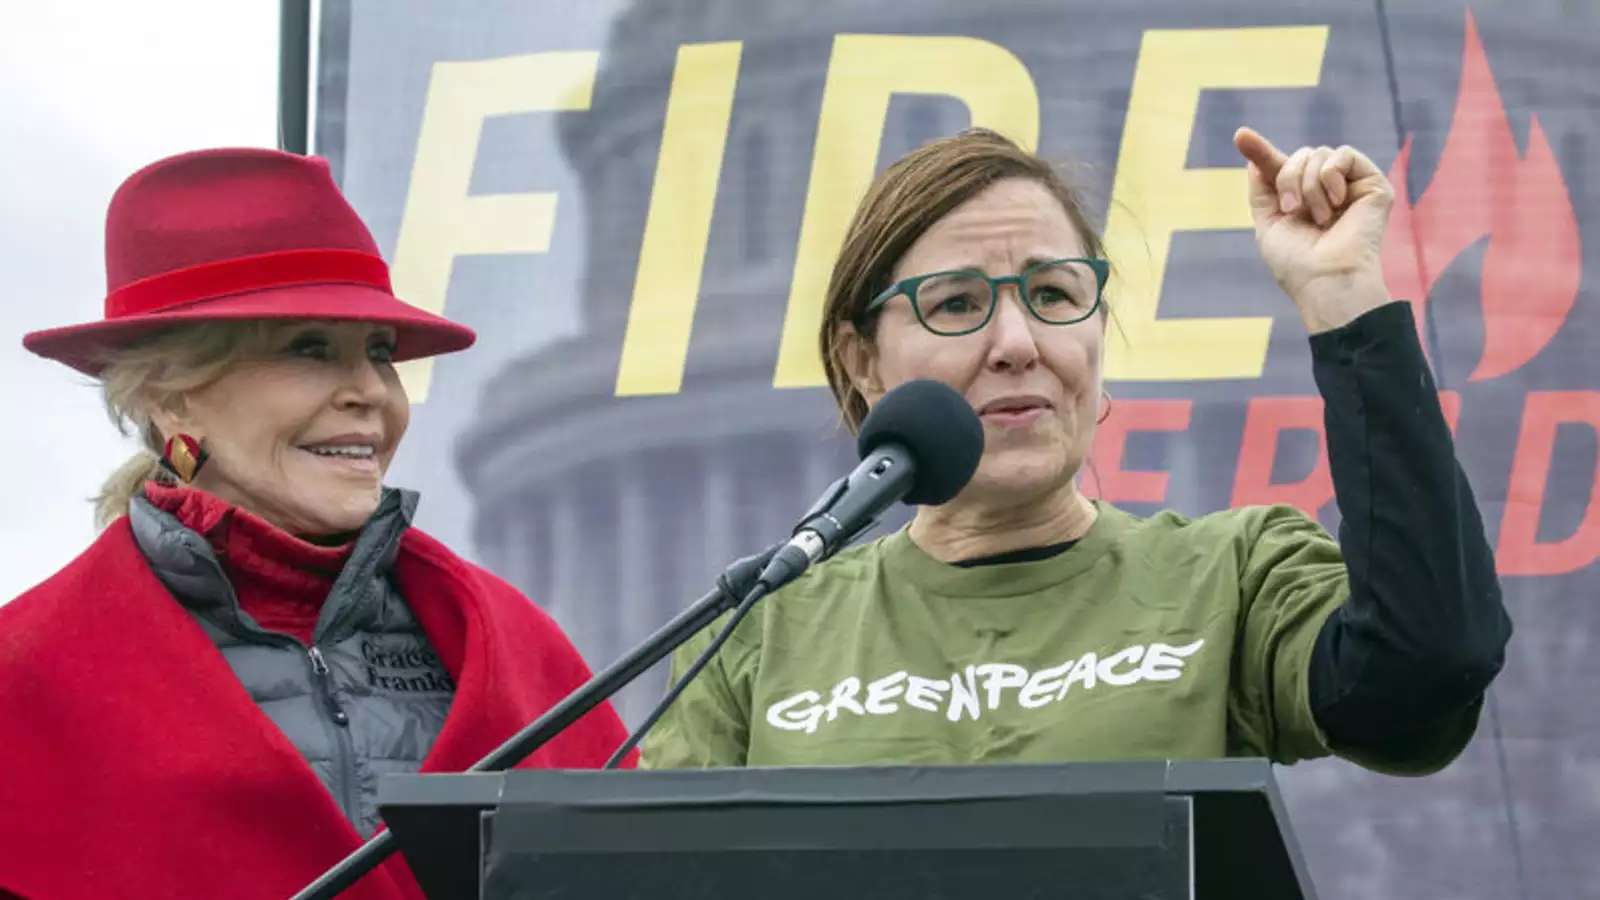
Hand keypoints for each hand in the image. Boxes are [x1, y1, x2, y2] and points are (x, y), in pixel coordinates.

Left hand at [1233, 126, 1394, 333]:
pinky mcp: (1373, 184)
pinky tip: (1336, 202)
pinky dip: (1332, 174)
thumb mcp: (1268, 224)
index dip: (1260, 150)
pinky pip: (1344, 154)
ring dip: (1309, 185)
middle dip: (1287, 177)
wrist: (1326, 278)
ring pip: (1319, 153)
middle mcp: (1326, 191)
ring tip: (1320, 217)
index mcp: (1301, 201)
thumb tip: (1253, 158)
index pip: (1280, 167)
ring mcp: (1350, 187)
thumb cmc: (1296, 262)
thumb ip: (1263, 190)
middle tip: (1292, 209)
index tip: (1240, 136)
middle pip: (1299, 155)